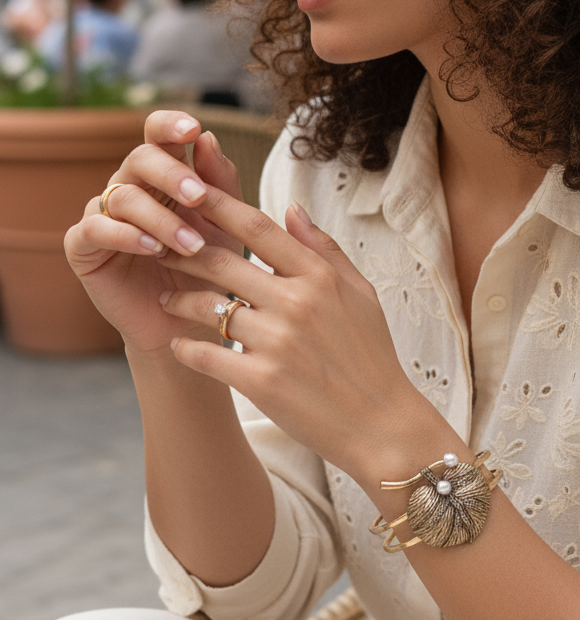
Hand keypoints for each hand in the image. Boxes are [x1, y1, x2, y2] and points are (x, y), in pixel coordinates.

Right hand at [64, 110, 243, 354]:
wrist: (186, 322)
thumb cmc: (207, 268)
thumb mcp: (225, 225)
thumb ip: (221, 183)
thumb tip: (208, 138)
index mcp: (162, 175)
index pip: (158, 135)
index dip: (169, 125)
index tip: (192, 130)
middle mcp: (128, 188)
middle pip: (140, 159)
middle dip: (171, 174)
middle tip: (199, 197)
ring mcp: (102, 214)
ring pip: (123, 197)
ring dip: (161, 219)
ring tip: (190, 245)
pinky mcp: (83, 246)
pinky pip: (95, 229)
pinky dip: (125, 236)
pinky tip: (152, 249)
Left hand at [156, 191, 434, 481]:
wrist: (381, 426)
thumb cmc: (371, 356)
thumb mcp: (360, 293)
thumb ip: (324, 249)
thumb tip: (291, 208)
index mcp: (319, 277)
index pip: (258, 228)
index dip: (218, 206)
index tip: (189, 193)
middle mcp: (296, 303)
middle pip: (221, 262)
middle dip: (182, 252)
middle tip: (157, 248)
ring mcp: (277, 342)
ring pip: (208, 306)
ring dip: (179, 299)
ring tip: (166, 299)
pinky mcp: (260, 381)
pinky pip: (206, 355)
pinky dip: (186, 347)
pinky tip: (179, 343)